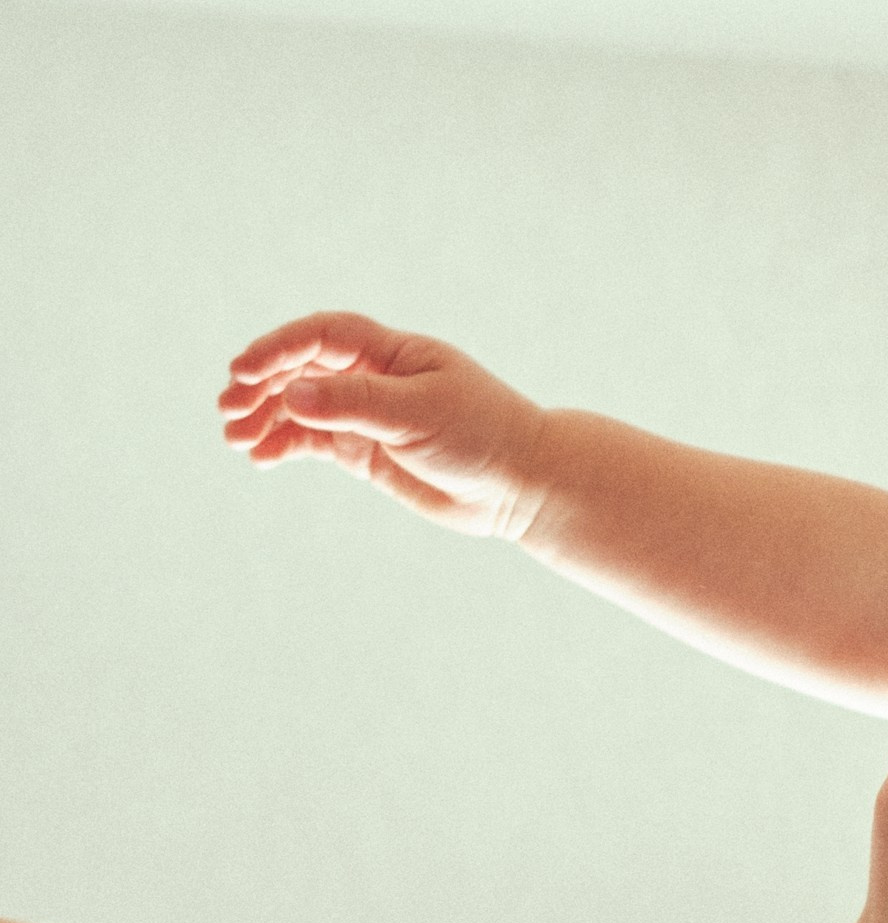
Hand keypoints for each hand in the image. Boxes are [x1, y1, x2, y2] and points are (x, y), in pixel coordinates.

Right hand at [218, 311, 550, 539]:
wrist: (522, 485)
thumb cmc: (483, 436)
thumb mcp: (418, 414)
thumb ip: (355, 404)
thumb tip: (292, 394)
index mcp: (393, 353)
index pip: (323, 336)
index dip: (279, 347)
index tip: (244, 371)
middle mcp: (376, 378)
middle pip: (303, 368)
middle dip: (262, 384)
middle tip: (229, 408)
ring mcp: (368, 415)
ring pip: (301, 406)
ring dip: (266, 417)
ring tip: (237, 439)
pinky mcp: (367, 451)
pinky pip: (313, 441)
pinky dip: (284, 445)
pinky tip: (261, 457)